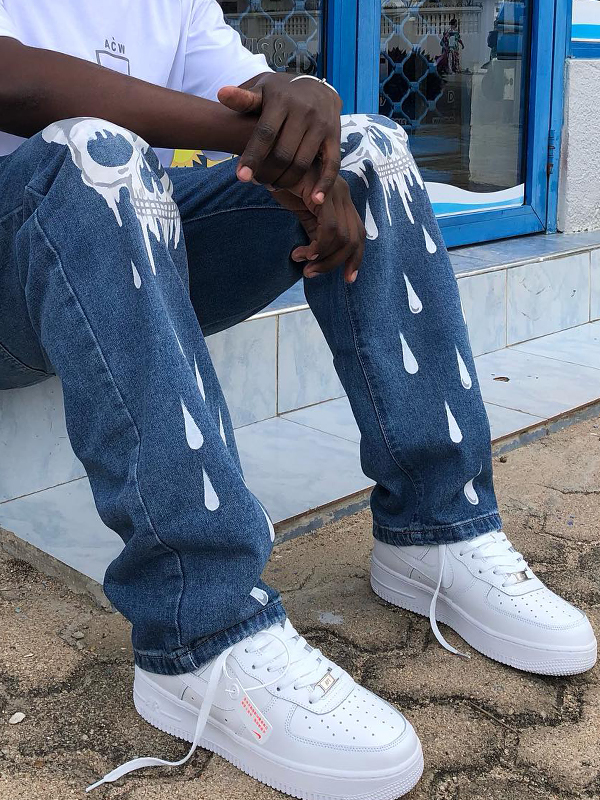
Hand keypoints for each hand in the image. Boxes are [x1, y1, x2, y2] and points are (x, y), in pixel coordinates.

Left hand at [217, 72, 341, 204]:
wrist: (317, 87)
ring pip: (302, 163)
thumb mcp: (261, 90)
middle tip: (258, 182)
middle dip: (268, 173)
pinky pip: (332, 165)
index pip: (265, 134)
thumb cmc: (282, 94)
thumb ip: (243, 98)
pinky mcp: (335, 137)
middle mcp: (304, 112)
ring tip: (274, 185)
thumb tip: (221, 94)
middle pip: (283, 153)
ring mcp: (321, 125)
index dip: (253, 157)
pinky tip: (315, 199)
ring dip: (287, 180)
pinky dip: (324, 184)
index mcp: (282, 101)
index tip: (242, 178)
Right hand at [270, 169, 365, 283]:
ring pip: (342, 238)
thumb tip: (319, 257)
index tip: (348, 279)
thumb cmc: (283, 183)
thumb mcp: (303, 212)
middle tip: (313, 274)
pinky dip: (317, 247)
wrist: (268, 159)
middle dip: (337, 263)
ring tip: (303, 264)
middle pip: (354, 239)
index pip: (359, 233)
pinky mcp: (323, 194)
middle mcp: (344, 194)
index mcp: (343, 199)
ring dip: (322, 258)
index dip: (356, 259)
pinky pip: (328, 230)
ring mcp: (336, 192)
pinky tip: (302, 253)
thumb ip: (315, 231)